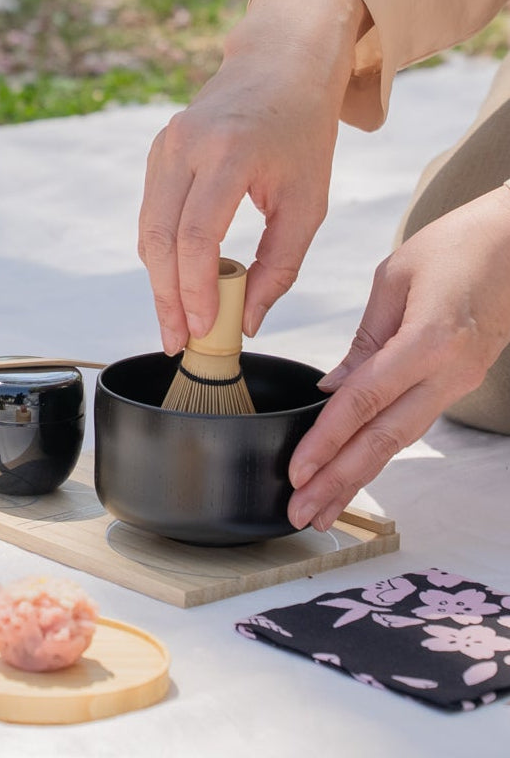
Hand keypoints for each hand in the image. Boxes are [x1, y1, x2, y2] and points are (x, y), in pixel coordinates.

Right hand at [138, 0, 366, 352]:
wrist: (281, 62)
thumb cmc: (302, 131)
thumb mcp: (308, 201)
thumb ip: (280, 265)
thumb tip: (249, 321)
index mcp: (230, 152)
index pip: (197, 236)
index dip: (195, 290)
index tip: (203, 329)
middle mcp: (186, 145)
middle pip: (160, 240)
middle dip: (167, 298)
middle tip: (177, 340)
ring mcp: (164, 146)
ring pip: (148, 232)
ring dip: (160, 282)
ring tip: (176, 322)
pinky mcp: (157, 153)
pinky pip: (151, 217)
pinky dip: (161, 256)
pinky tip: (177, 284)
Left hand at [288, 184, 509, 529]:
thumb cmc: (462, 244)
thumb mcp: (396, 277)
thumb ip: (365, 340)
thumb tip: (332, 389)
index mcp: (429, 340)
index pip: (365, 401)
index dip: (326, 441)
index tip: (297, 472)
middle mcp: (449, 371)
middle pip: (384, 439)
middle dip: (338, 481)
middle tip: (300, 513)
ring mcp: (459, 381)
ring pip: (400, 441)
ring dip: (357, 478)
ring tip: (320, 509)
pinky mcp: (460, 383)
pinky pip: (412, 424)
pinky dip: (379, 453)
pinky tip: (351, 473)